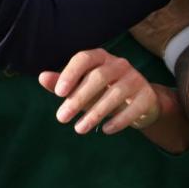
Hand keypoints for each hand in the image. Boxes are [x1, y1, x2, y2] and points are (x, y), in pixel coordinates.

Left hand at [38, 48, 159, 134]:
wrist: (140, 101)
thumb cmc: (103, 91)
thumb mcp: (82, 86)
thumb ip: (62, 82)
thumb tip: (42, 77)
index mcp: (101, 57)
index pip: (84, 58)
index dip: (70, 73)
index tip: (58, 93)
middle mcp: (119, 64)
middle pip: (98, 77)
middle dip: (78, 98)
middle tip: (61, 118)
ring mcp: (136, 79)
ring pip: (115, 94)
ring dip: (95, 113)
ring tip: (79, 129)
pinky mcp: (147, 96)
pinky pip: (133, 108)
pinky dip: (118, 120)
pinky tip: (105, 130)